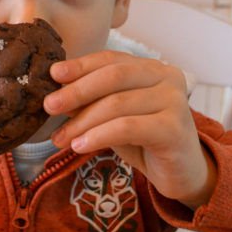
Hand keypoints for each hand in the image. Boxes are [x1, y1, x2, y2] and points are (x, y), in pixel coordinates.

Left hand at [44, 50, 215, 208]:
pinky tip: (80, 146)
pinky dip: (99, 136)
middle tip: (49, 106)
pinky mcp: (174, 128)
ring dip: (82, 122)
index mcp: (152, 67)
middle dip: (77, 91)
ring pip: (117, 104)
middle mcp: (167, 77)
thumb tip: (57, 96)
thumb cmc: (146, 140)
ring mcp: (174, 101)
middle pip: (113, 76)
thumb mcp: (116, 116)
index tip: (54, 74)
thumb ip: (95, 102)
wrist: (182, 173)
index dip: (81, 65)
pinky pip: (127, 127)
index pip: (111, 59)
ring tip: (60, 138)